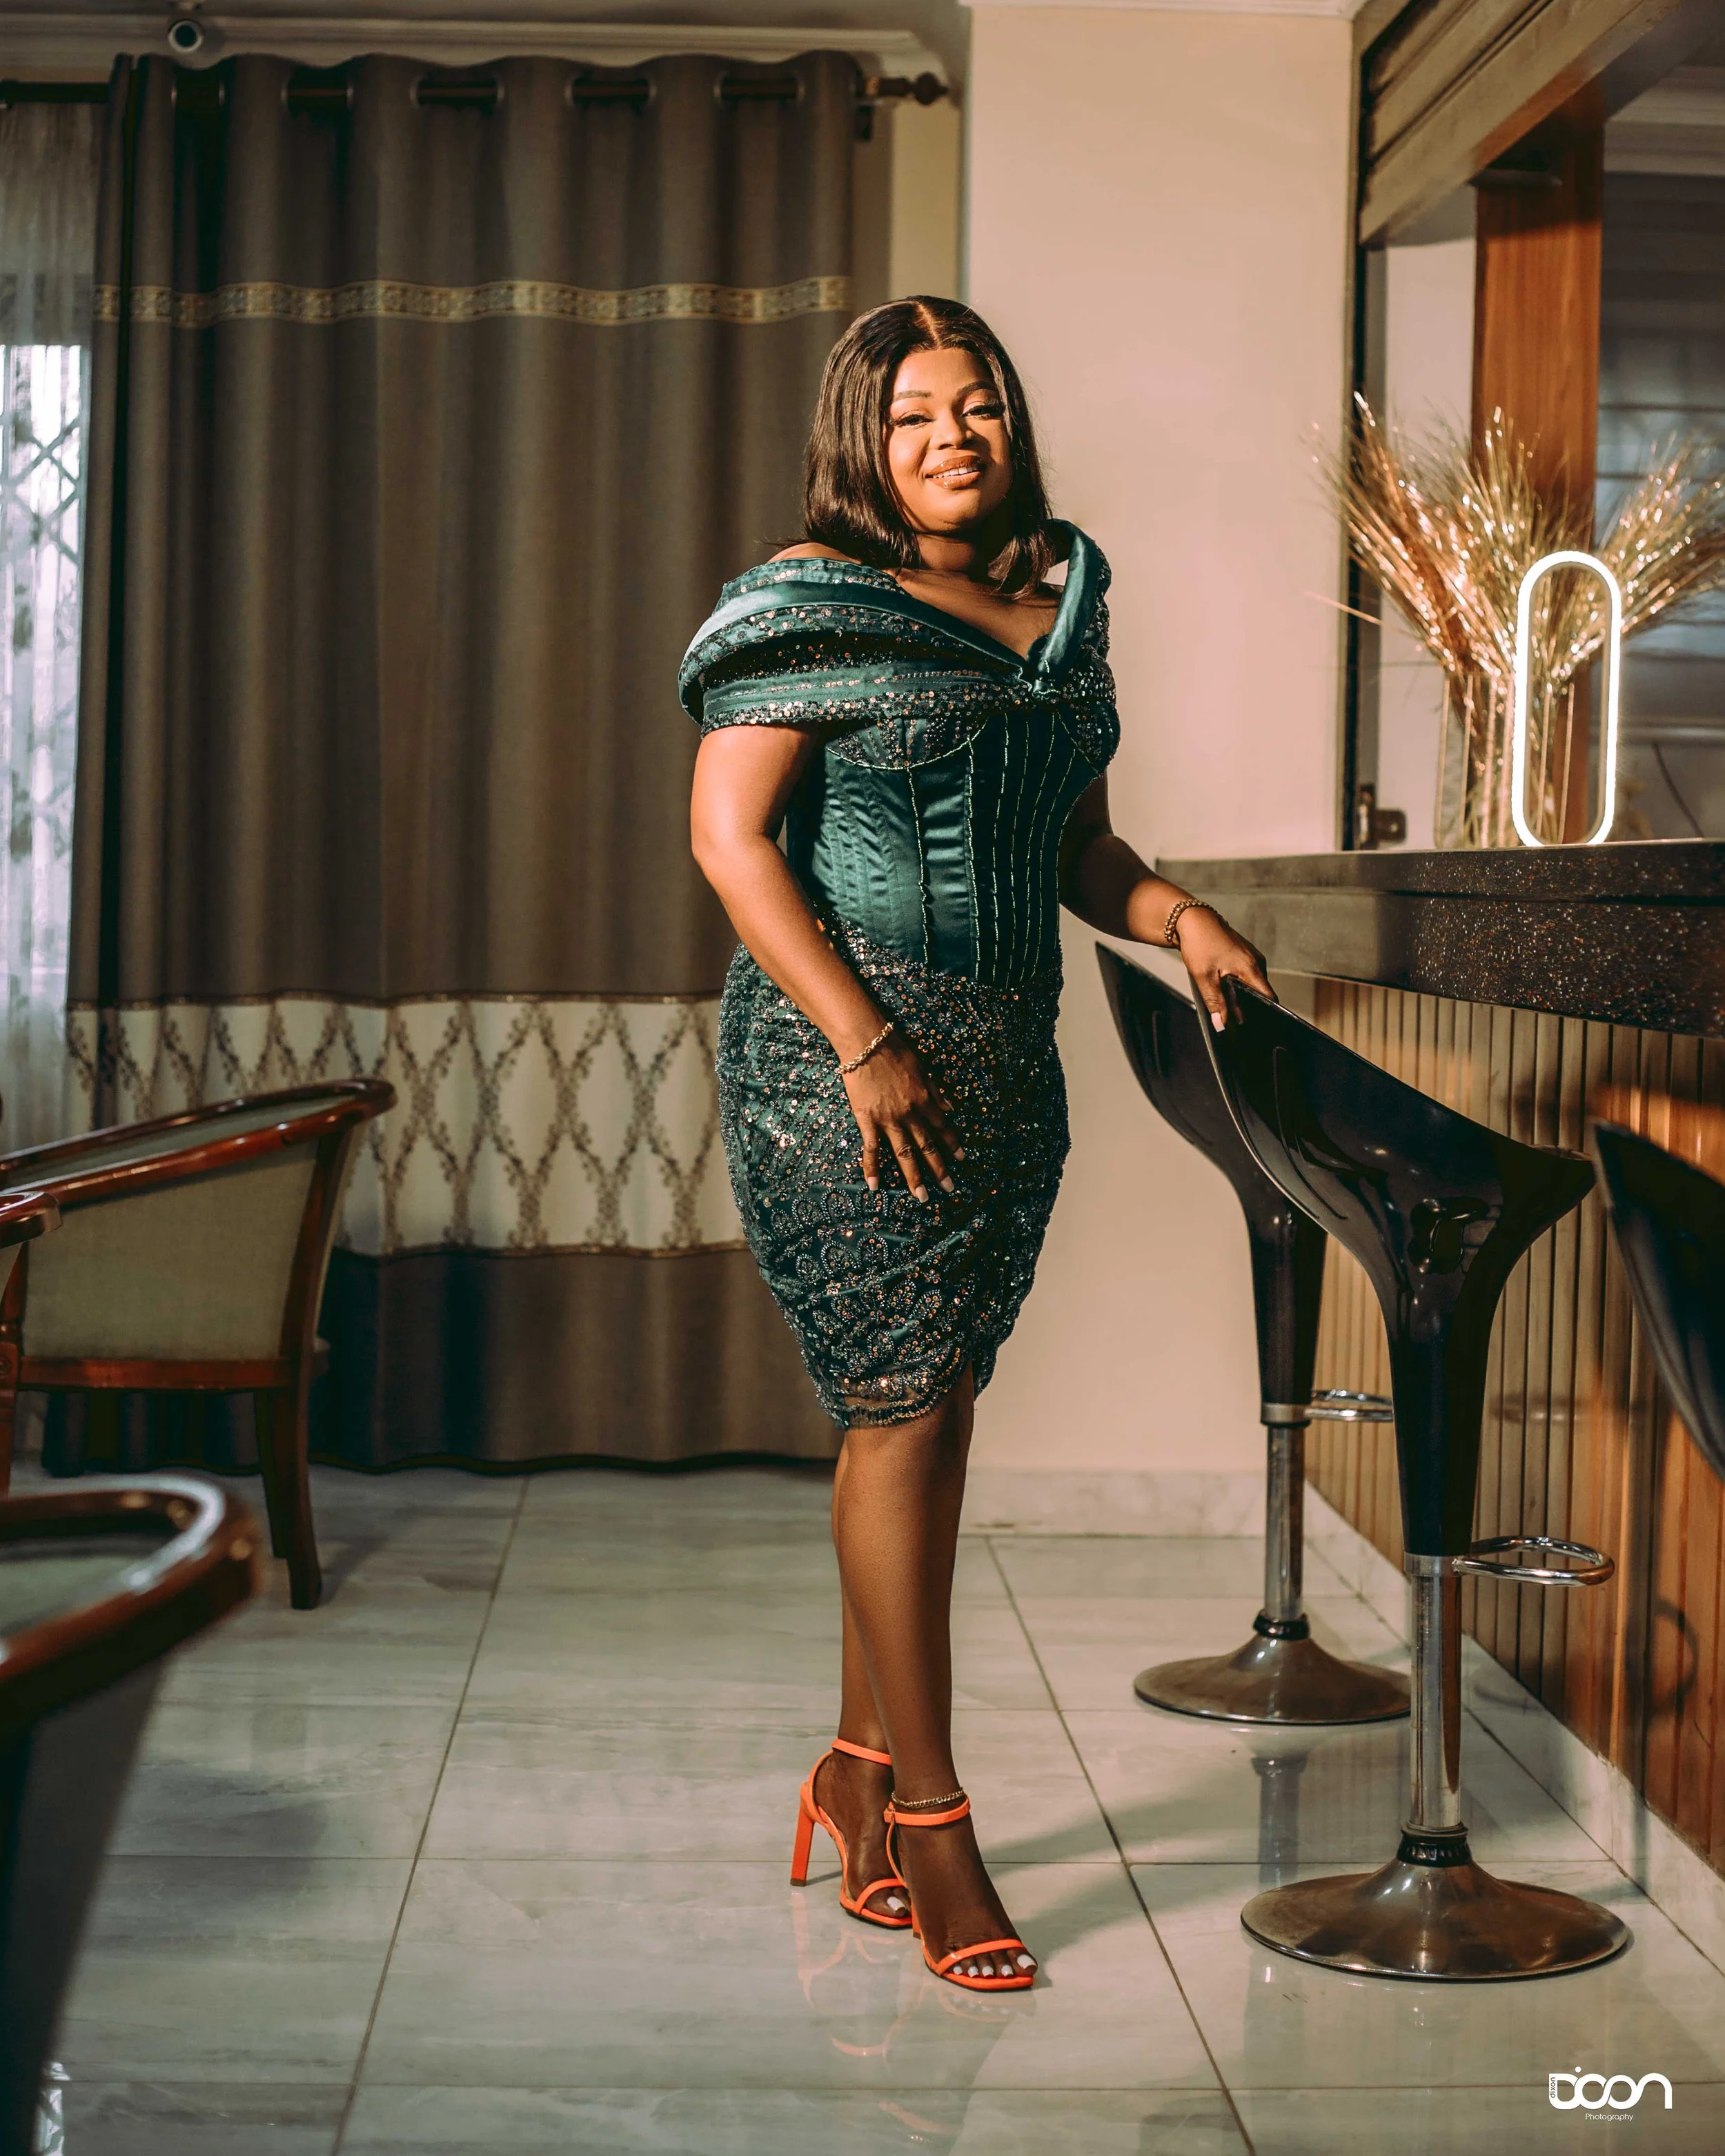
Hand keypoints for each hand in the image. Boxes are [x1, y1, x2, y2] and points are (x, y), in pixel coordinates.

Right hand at [842, 1037, 961, 1201]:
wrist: (867, 1044)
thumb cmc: (896, 1051)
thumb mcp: (924, 1069)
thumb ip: (937, 1092)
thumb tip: (952, 1108)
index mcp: (926, 1101)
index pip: (943, 1128)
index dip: (953, 1144)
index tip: (963, 1159)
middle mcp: (911, 1115)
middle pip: (927, 1147)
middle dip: (940, 1169)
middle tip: (949, 1189)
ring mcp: (889, 1120)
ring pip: (904, 1154)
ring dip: (914, 1177)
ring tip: (921, 1197)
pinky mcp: (868, 1121)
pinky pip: (871, 1149)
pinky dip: (873, 1168)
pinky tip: (875, 1186)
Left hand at [1175, 907, 1274, 1030]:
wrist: (1192, 920)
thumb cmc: (1199, 944)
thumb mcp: (1204, 977)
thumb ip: (1215, 1002)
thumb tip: (1221, 1024)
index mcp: (1251, 967)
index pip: (1269, 996)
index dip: (1265, 1012)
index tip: (1256, 1025)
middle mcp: (1256, 961)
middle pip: (1261, 991)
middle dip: (1250, 1006)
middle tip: (1235, 1019)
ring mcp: (1251, 956)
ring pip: (1253, 983)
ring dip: (1243, 994)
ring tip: (1228, 1005)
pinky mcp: (1244, 953)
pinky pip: (1247, 974)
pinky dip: (1239, 983)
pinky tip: (1226, 989)